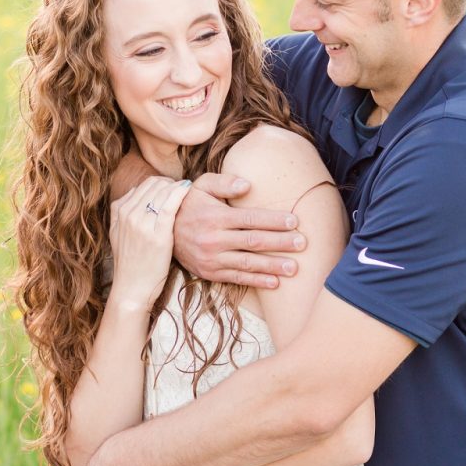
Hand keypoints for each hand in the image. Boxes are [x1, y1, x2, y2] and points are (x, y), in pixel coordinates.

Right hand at [109, 176, 192, 309]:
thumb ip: (122, 211)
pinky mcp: (157, 234)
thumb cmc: (131, 262)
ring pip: (163, 191)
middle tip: (183, 189)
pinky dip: (181, 194)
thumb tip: (136, 191)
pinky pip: (170, 205)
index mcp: (119, 211)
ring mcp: (141, 223)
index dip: (162, 183)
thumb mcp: (117, 233)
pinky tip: (189, 192)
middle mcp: (128, 214)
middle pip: (154, 185)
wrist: (132, 287)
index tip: (173, 189)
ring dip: (178, 187)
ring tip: (188, 191)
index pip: (144, 185)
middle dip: (171, 184)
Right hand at [174, 172, 305, 289]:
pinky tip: (275, 282)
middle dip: (280, 243)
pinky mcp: (210, 273)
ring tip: (294, 268)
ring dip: (272, 266)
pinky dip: (256, 281)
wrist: (162, 231)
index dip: (274, 220)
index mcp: (215, 217)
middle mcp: (213, 239)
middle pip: (253, 242)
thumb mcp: (201, 186)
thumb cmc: (189, 204)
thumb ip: (224, 182)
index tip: (295, 221)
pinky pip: (237, 278)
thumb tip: (248, 185)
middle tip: (302, 244)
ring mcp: (211, 258)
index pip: (250, 219)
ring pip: (247, 263)